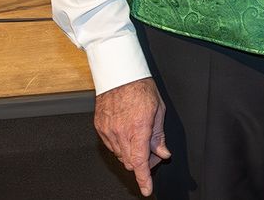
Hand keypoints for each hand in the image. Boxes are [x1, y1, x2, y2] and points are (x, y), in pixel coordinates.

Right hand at [94, 77, 169, 196]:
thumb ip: (159, 136)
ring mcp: (108, 132)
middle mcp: (120, 133)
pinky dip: (122, 146)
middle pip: (131, 162)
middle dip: (143, 163)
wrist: (119, 75)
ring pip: (121, 156)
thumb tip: (163, 153)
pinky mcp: (100, 129)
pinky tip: (129, 133)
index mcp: (138, 128)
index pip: (140, 162)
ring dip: (132, 154)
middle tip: (154, 152)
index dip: (144, 179)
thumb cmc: (141, 88)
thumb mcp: (158, 110)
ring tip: (142, 139)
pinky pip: (111, 146)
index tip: (147, 189)